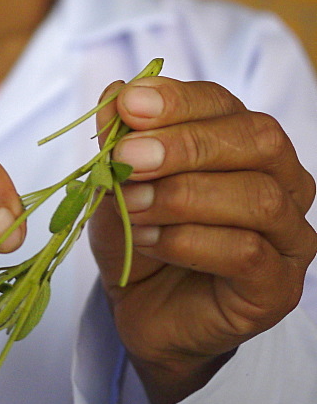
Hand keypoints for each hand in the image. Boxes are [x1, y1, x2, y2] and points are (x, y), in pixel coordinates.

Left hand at [89, 76, 316, 403]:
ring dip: (183, 197)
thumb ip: (119, 138)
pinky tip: (147, 240)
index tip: (128, 105)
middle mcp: (282, 181)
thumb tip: (114, 94)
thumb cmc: (139, 232)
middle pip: (258, 141)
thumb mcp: (117, 180)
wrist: (141, 309)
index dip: (177, 100)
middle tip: (130, 156)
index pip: (223, 104)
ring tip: (131, 205)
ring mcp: (289, 235)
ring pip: (258, 197)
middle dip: (187, 144)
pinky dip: (188, 241)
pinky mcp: (279, 287)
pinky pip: (247, 253)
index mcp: (243, 141)